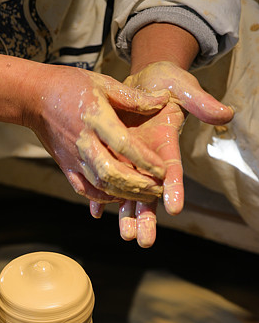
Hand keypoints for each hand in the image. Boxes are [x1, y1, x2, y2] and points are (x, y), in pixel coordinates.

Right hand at [25, 65, 169, 202]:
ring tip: (145, 197)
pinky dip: (102, 198)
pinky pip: (84, 189)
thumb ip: (134, 97)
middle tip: (158, 189)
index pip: (124, 145)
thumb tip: (163, 101)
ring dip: (125, 194)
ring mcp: (73, 157)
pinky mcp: (66, 166)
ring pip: (100, 185)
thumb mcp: (104, 83)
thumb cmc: (71, 85)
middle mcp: (84, 142)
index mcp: (96, 118)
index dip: (145, 160)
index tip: (164, 170)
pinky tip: (119, 197)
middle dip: (138, 185)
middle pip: (113, 173)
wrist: (35, 97)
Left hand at [90, 61, 233, 246]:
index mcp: (167, 147)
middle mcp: (150, 161)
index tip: (176, 208)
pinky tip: (96, 212)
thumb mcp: (184, 88)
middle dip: (147, 217)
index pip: (173, 172)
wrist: (144, 81)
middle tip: (145, 240)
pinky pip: (105, 181)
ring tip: (126, 236)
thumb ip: (201, 103)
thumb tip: (226, 113)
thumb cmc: (167, 84)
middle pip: (150, 194)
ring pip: (128, 194)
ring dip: (126, 215)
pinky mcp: (114, 157)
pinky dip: (100, 195)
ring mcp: (131, 162)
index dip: (174, 188)